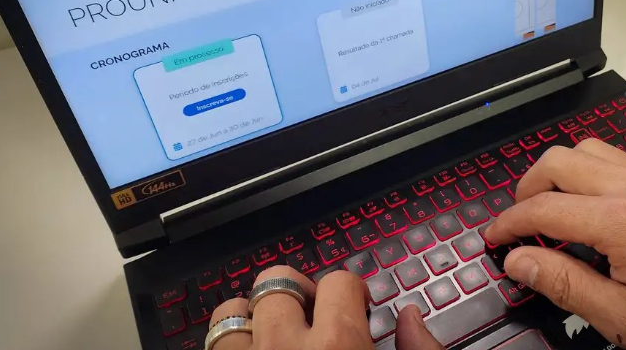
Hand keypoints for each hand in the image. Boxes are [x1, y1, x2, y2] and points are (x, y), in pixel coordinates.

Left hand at [209, 266, 444, 349]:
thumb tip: (412, 319)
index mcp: (338, 346)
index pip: (338, 282)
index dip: (349, 291)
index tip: (353, 305)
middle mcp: (285, 349)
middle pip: (277, 284)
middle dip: (295, 292)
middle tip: (310, 314)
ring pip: (231, 314)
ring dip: (250, 317)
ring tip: (268, 332)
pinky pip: (213, 346)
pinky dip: (232, 343)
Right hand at [485, 139, 625, 349]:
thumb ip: (566, 285)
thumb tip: (519, 262)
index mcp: (619, 221)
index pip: (542, 209)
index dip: (508, 224)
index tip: (494, 239)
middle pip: (556, 162)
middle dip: (525, 189)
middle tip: (516, 221)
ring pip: (585, 148)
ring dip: (556, 172)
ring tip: (548, 206)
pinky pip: (614, 156)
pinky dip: (586, 169)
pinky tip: (588, 202)